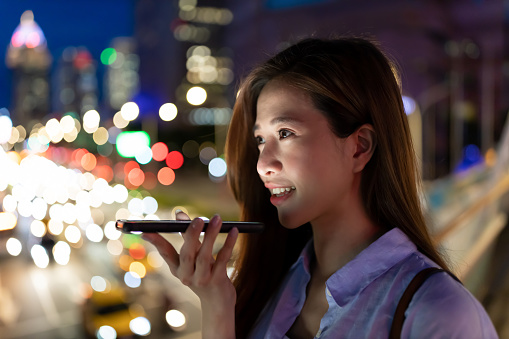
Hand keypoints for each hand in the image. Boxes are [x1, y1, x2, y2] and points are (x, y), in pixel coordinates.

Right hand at [142, 211, 237, 337]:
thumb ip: (188, 236)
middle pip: (187, 254)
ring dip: (211, 236)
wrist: (218, 303)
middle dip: (191, 235)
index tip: (147, 229)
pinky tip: (234, 231)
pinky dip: (228, 244)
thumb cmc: (205, 274)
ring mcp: (202, 280)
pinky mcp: (217, 282)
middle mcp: (186, 276)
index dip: (156, 241)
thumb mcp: (194, 258)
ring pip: (204, 256)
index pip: (165, 252)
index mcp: (178, 269)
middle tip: (198, 219)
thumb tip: (179, 213)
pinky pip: (222, 259)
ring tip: (217, 219)